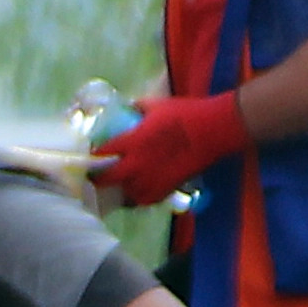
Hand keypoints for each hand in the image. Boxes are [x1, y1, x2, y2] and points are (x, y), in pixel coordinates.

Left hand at [94, 90, 246, 207]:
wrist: (216, 129)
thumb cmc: (188, 114)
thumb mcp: (158, 105)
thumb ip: (139, 107)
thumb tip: (130, 106)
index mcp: (132, 141)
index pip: (102, 153)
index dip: (94, 157)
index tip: (91, 157)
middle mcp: (138, 164)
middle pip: (107, 180)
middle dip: (98, 180)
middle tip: (97, 178)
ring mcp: (152, 178)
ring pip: (125, 194)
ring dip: (121, 190)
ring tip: (119, 185)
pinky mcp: (168, 188)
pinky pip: (146, 201)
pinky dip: (140, 199)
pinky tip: (139, 193)